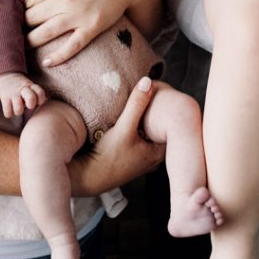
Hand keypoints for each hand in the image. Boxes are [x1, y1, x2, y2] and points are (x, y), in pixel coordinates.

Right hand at [0, 72, 46, 117]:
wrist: (5, 75)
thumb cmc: (21, 87)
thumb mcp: (30, 87)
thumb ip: (37, 95)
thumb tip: (46, 105)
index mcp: (31, 86)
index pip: (40, 93)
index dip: (41, 100)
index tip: (37, 101)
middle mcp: (23, 89)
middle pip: (31, 98)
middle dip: (31, 104)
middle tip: (28, 105)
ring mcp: (13, 93)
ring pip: (18, 109)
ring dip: (18, 111)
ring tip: (17, 107)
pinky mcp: (4, 98)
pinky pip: (7, 112)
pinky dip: (8, 113)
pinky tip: (9, 108)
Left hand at [21, 0, 156, 62]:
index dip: (21, 5)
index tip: (20, 10)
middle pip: (32, 16)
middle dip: (23, 23)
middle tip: (19, 28)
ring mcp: (79, 15)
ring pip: (45, 33)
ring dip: (30, 41)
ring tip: (23, 45)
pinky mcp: (92, 27)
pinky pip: (72, 46)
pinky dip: (58, 57)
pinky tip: (47, 62)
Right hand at [70, 77, 164, 195]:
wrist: (87, 178)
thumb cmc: (107, 157)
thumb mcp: (123, 128)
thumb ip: (136, 105)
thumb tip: (148, 81)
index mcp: (157, 152)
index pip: (171, 127)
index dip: (168, 111)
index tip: (164, 96)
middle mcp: (153, 158)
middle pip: (161, 131)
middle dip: (158, 115)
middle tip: (155, 97)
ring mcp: (142, 160)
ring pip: (150, 136)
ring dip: (147, 123)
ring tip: (143, 106)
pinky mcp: (130, 160)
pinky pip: (141, 140)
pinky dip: (139, 130)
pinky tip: (131, 121)